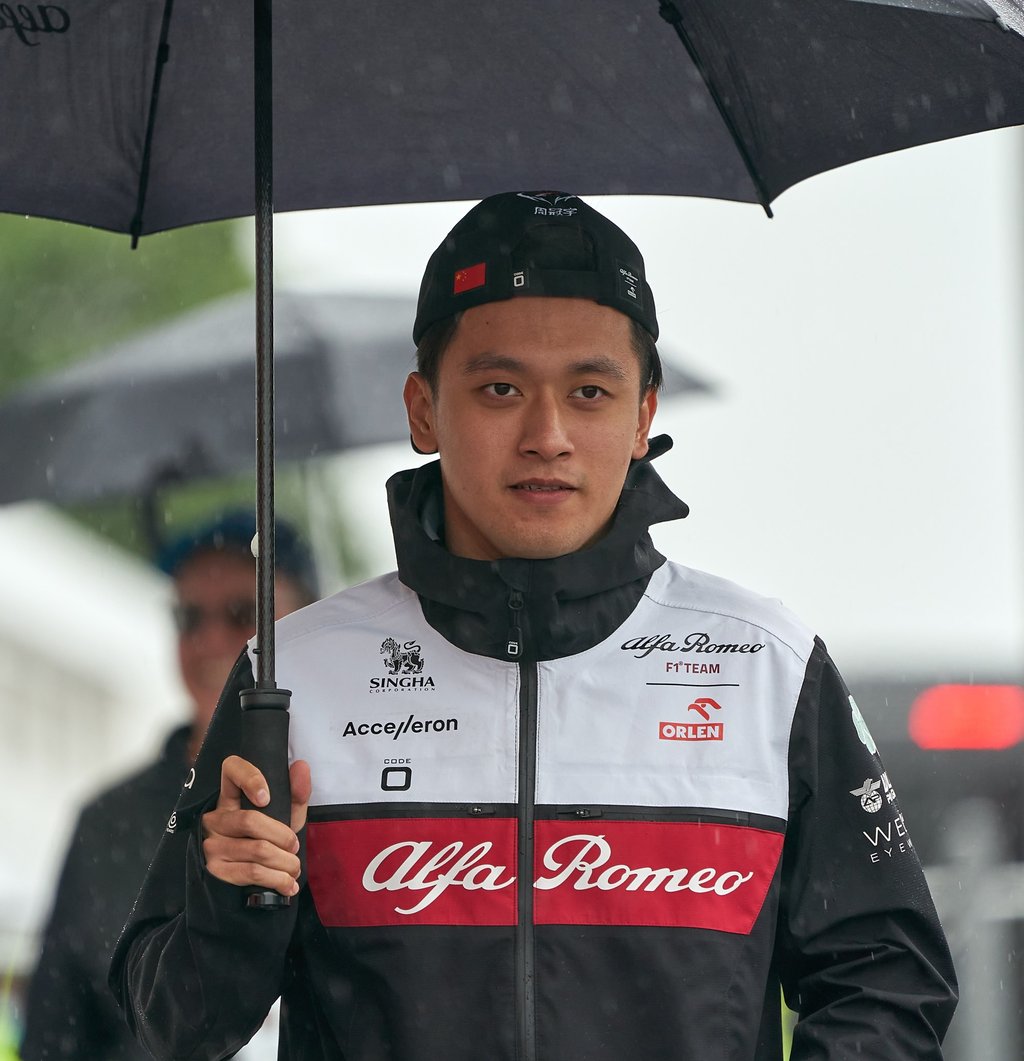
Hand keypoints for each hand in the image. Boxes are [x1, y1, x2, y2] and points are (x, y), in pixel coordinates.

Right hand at [201, 755, 311, 895]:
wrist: (244, 882)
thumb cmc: (268, 839)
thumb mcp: (284, 816)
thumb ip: (296, 793)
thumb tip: (301, 766)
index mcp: (230, 796)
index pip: (231, 769)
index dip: (250, 778)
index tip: (267, 798)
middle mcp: (214, 818)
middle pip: (250, 820)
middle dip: (283, 836)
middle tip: (294, 846)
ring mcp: (211, 845)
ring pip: (256, 850)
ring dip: (285, 862)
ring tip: (295, 867)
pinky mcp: (215, 870)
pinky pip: (251, 873)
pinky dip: (277, 880)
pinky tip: (289, 884)